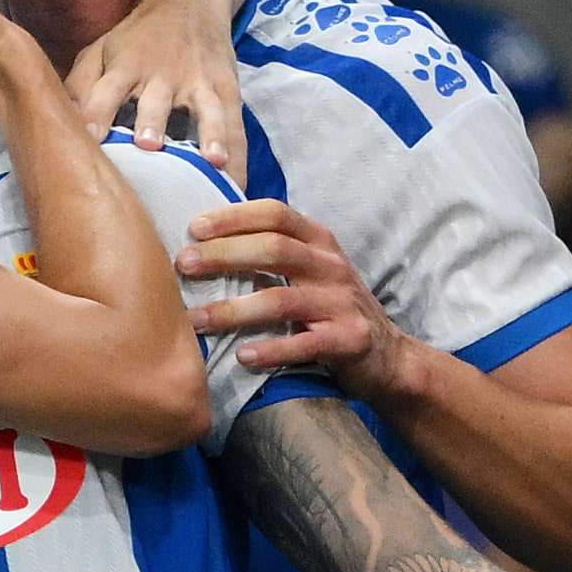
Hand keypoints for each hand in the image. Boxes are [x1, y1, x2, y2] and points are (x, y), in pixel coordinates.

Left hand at [66, 0, 247, 177]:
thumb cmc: (135, 37)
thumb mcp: (101, 49)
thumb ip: (78, 84)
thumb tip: (53, 121)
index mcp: (125, 66)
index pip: (106, 91)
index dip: (96, 112)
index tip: (89, 138)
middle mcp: (162, 75)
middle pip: (156, 100)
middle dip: (152, 122)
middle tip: (149, 146)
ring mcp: (198, 82)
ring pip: (205, 110)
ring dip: (209, 135)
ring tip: (212, 162)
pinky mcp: (226, 90)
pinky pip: (235, 126)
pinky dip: (237, 155)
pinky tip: (237, 182)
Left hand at [176, 199, 418, 398]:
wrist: (388, 356)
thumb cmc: (330, 308)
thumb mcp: (308, 271)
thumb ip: (269, 254)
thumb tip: (203, 243)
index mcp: (319, 241)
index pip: (276, 214)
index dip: (234, 216)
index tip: (194, 227)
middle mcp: (331, 266)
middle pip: (274, 249)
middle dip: (224, 255)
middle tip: (183, 265)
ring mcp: (342, 303)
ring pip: (282, 300)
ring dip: (233, 310)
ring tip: (196, 320)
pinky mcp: (349, 340)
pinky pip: (305, 344)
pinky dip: (271, 350)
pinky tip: (242, 356)